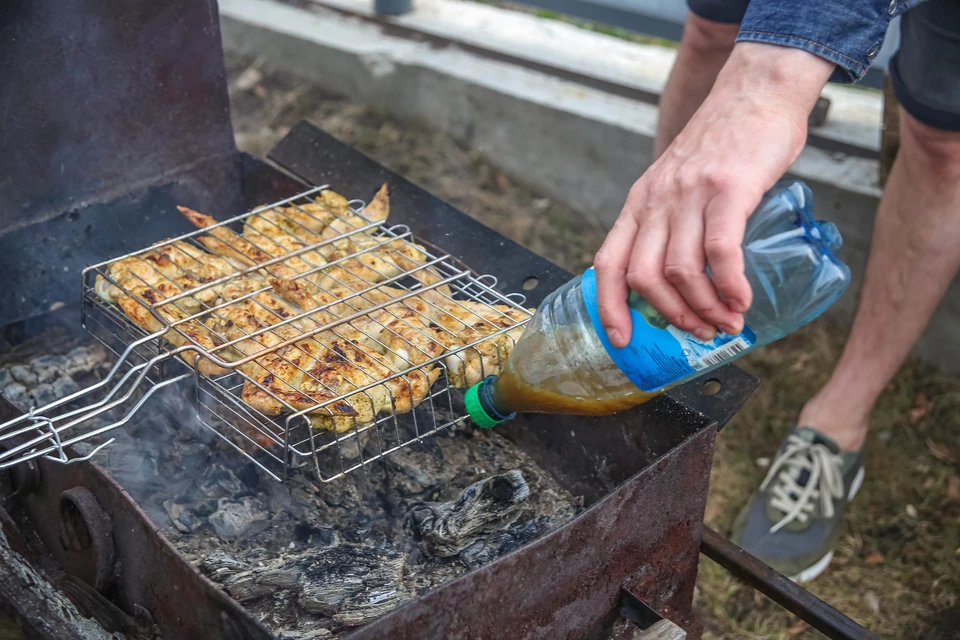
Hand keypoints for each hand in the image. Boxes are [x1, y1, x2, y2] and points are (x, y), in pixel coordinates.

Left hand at [595, 43, 833, 346]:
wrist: (756, 90)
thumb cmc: (723, 144)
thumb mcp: (677, 182)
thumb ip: (671, 222)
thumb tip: (679, 280)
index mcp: (639, 203)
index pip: (608, 263)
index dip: (608, 307)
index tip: (622, 340)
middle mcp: (657, 200)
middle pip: (643, 277)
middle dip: (670, 315)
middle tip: (699, 332)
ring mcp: (690, 194)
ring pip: (680, 271)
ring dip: (704, 308)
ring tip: (727, 321)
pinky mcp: (728, 189)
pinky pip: (720, 252)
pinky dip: (730, 285)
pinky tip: (742, 299)